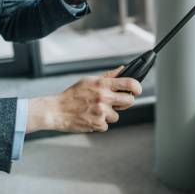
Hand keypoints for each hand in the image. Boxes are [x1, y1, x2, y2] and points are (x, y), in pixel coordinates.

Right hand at [26, 66, 141, 133]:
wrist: (57, 110)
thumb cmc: (72, 94)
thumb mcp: (89, 81)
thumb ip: (108, 76)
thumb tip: (123, 68)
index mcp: (102, 84)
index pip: (129, 83)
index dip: (137, 87)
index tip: (137, 90)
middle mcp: (104, 97)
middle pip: (129, 101)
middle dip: (126, 102)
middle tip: (118, 102)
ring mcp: (101, 112)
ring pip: (117, 115)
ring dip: (109, 114)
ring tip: (96, 110)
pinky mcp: (98, 124)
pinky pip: (107, 125)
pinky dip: (100, 123)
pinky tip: (91, 117)